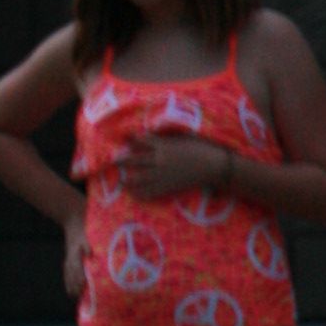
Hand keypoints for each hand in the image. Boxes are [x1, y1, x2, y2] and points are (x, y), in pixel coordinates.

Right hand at [62, 212, 86, 300]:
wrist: (73, 224)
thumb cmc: (82, 231)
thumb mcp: (85, 236)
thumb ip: (86, 245)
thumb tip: (89, 253)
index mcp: (74, 254)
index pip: (76, 269)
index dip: (80, 278)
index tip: (84, 286)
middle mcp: (69, 259)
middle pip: (71, 276)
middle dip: (75, 286)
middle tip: (79, 297)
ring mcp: (68, 261)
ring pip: (68, 277)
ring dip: (71, 287)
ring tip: (74, 297)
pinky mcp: (68, 262)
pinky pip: (67, 275)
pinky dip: (69, 283)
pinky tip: (71, 291)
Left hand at [117, 131, 231, 199]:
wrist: (212, 165)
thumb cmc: (201, 147)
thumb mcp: (185, 137)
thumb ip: (171, 136)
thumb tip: (162, 130)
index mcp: (164, 146)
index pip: (144, 140)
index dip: (133, 139)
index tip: (124, 137)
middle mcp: (159, 159)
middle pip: (136, 159)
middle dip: (124, 160)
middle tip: (113, 161)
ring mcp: (162, 174)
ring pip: (140, 177)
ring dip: (129, 179)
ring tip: (121, 181)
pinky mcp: (168, 186)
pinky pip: (151, 191)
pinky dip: (141, 193)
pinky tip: (134, 195)